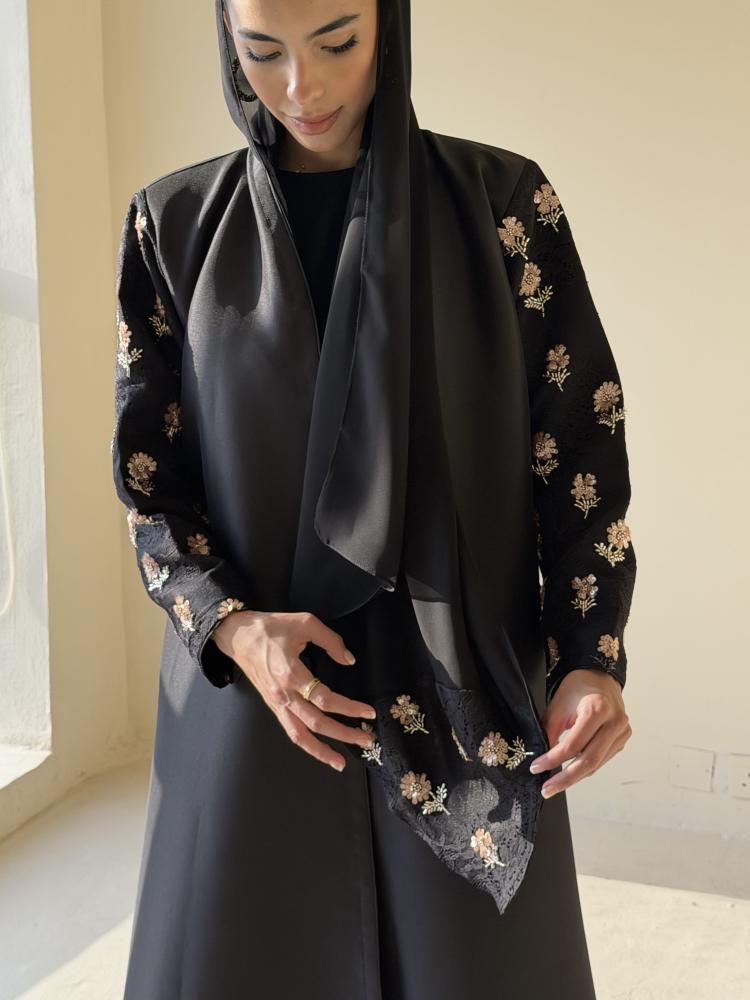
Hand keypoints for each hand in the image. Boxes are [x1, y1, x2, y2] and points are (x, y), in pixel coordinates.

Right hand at [211, 610, 376, 772]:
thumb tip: (349, 659)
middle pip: (317, 722)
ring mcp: (277, 703)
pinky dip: (306, 745)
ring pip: (300, 735)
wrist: (238, 635)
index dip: (349, 707)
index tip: (368, 711)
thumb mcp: (305, 622)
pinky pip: (290, 731)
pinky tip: (319, 750)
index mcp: (291, 672)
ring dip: (322, 750)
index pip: (325, 698)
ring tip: (342, 761)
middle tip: (367, 738)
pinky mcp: (273, 706)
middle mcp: (283, 693)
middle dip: (344, 733)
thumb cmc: (271, 627)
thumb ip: (330, 640)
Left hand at [530, 668, 631, 797]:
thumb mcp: (558, 705)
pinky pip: (602, 759)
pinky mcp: (623, 739)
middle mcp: (615, 722)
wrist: (599, 675)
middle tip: (547, 789)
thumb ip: (550, 731)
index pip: (574, 745)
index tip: (536, 767)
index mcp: (598, 709)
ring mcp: (622, 732)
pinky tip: (571, 772)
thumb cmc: (578, 686)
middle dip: (565, 778)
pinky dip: (585, 768)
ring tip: (555, 784)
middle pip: (589, 761)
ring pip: (597, 764)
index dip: (553, 760)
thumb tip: (542, 759)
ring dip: (575, 776)